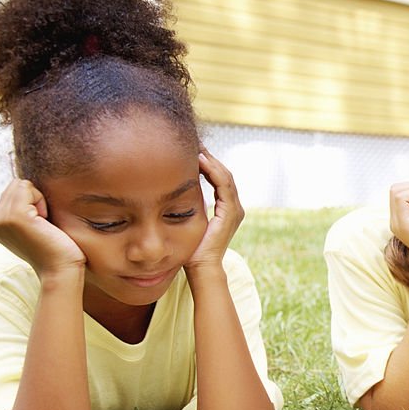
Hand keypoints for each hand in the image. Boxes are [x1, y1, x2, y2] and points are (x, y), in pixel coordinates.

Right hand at [0, 179, 85, 277]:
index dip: (31, 201)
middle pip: (16, 184)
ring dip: (38, 200)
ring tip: (42, 223)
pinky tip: (44, 222)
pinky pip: (28, 188)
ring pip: (21, 185)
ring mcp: (1, 218)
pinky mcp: (15, 216)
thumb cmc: (55, 248)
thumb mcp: (32, 226)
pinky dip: (41, 201)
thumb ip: (23, 208)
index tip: (37, 225)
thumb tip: (25, 185)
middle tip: (41, 224)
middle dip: (34, 198)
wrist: (60, 269)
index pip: (12, 190)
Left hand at [185, 148, 242, 271]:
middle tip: (194, 142)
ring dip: (211, 160)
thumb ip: (189, 204)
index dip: (208, 163)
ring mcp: (234, 209)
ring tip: (196, 147)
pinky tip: (200, 160)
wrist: (201, 267)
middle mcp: (235, 207)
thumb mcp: (189, 219)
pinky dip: (213, 171)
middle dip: (209, 157)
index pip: (220, 178)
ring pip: (225, 176)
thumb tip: (173, 189)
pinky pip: (223, 185)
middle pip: (224, 174)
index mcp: (227, 208)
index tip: (192, 150)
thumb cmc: (191, 248)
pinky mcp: (230, 212)